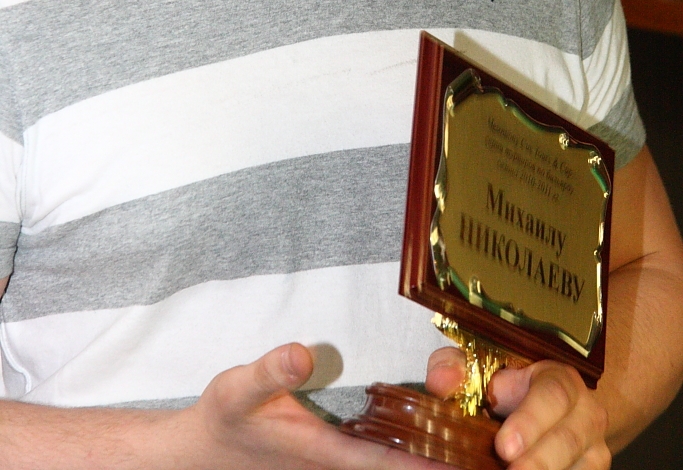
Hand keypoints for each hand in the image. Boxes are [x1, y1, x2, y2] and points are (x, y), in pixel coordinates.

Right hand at [177, 342, 446, 469]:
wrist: (200, 453)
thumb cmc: (223, 419)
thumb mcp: (238, 389)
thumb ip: (271, 372)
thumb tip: (302, 353)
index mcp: (323, 452)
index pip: (385, 461)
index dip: (425, 464)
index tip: (463, 463)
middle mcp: (334, 467)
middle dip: (435, 466)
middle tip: (481, 458)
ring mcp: (331, 469)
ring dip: (422, 464)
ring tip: (466, 454)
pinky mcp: (328, 463)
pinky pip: (373, 463)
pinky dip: (401, 459)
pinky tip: (423, 448)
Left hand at [425, 349, 609, 468]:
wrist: (553, 409)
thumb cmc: (511, 386)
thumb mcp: (484, 369)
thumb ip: (460, 369)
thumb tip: (442, 380)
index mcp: (559, 380)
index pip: (551, 395)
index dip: (530, 422)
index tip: (503, 447)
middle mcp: (585, 414)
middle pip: (567, 440)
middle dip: (538, 462)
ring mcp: (594, 450)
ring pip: (579, 468)